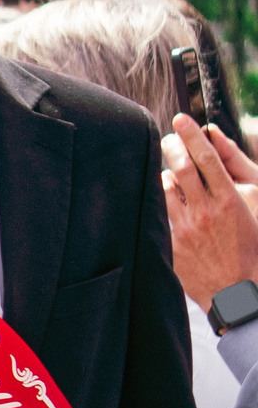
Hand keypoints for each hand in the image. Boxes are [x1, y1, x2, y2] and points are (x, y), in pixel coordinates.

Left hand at [161, 115, 257, 309]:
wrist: (237, 288)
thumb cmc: (249, 247)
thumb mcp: (250, 210)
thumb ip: (232, 181)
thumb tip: (212, 155)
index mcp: (229, 200)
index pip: (208, 158)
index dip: (193, 135)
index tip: (182, 119)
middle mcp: (205, 211)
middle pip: (181, 167)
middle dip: (172, 146)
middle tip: (168, 136)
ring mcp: (185, 228)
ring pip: (165, 187)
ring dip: (165, 174)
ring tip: (168, 170)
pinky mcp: (171, 243)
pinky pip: (159, 212)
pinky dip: (161, 200)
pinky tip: (163, 196)